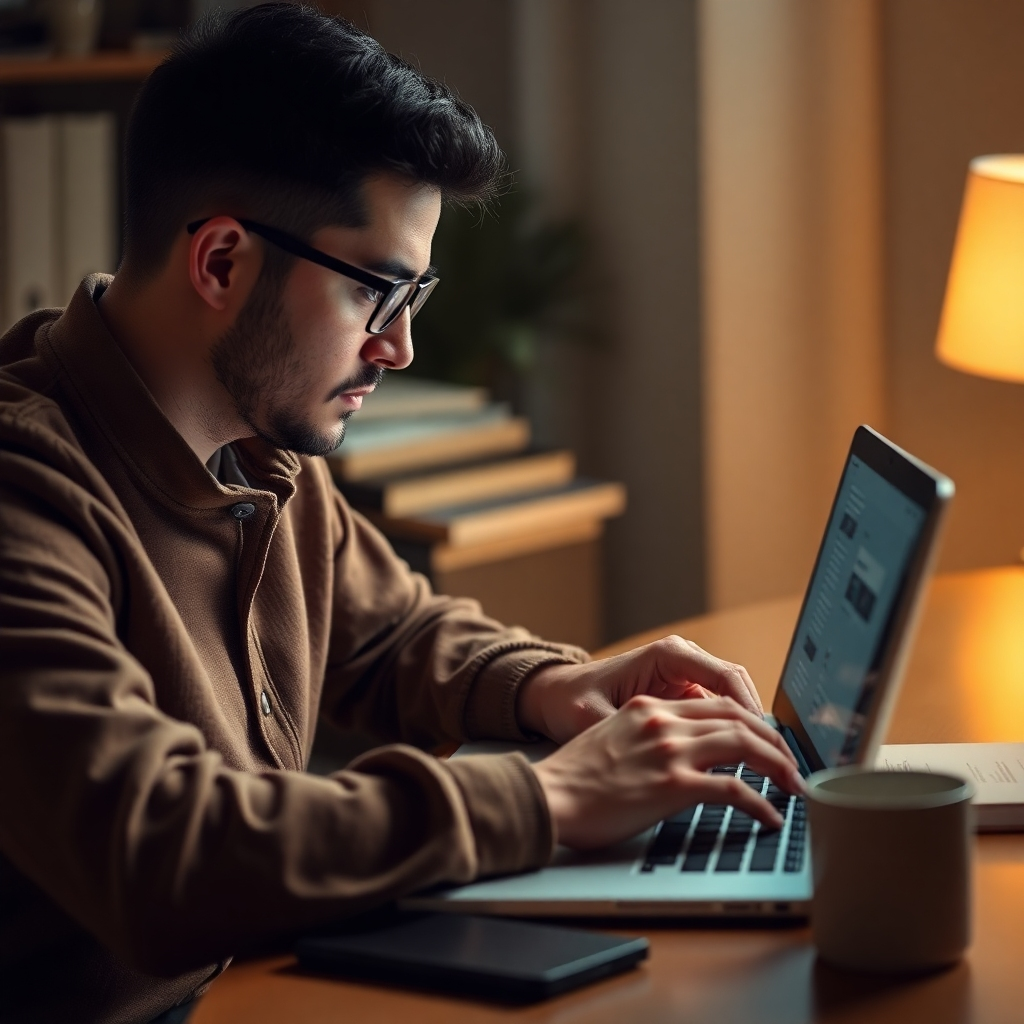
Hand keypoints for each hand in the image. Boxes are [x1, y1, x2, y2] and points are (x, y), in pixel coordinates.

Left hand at [517, 636, 763, 744]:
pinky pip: (720, 714)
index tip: (767, 745)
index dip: (752, 713)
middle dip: (763, 727)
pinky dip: (736, 737)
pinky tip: (746, 767)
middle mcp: (682, 661)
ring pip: (735, 702)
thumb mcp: (592, 717)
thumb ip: (624, 731)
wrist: (556, 696)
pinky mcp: (683, 697)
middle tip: (783, 765)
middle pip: (739, 689)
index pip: (726, 678)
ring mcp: (684, 678)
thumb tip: (653, 755)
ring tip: (773, 770)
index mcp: (666, 655)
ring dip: (753, 733)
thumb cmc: (571, 702)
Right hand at [531, 695, 803, 849]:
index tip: (765, 739)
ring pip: (744, 746)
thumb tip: (676, 756)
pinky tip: (770, 816)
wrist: (548, 796)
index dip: (748, 720)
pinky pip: (733, 791)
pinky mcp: (672, 784)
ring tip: (794, 786)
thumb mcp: (611, 737)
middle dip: (772, 741)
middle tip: (790, 762)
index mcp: (648, 706)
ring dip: (778, 766)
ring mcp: (670, 751)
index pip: (715, 704)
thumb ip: (646, 736)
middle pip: (737, 719)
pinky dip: (760, 803)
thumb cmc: (572, 778)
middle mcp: (663, 720)